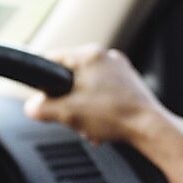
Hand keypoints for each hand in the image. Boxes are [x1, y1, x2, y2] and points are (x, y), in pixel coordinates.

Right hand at [24, 45, 168, 144]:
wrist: (150, 128)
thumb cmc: (114, 115)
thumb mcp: (66, 113)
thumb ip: (41, 108)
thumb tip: (32, 107)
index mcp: (89, 54)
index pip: (52, 59)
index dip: (43, 80)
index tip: (43, 96)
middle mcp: (106, 57)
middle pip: (71, 77)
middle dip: (68, 101)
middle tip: (71, 117)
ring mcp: (120, 70)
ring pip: (88, 88)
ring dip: (84, 109)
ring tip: (90, 126)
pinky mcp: (131, 84)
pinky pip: (105, 95)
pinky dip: (100, 111)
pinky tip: (102, 127)